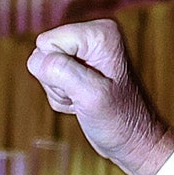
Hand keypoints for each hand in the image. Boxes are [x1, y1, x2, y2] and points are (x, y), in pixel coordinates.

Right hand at [25, 19, 173, 174]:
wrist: (135, 142)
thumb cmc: (121, 121)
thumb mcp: (91, 95)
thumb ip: (60, 71)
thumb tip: (38, 59)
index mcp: (100, 32)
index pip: (47, 42)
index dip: (57, 71)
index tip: (86, 86)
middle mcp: (93, 35)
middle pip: (43, 53)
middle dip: (56, 81)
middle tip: (84, 96)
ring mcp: (86, 51)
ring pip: (43, 67)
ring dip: (60, 91)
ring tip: (85, 100)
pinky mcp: (79, 66)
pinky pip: (49, 78)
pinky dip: (62, 96)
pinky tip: (83, 102)